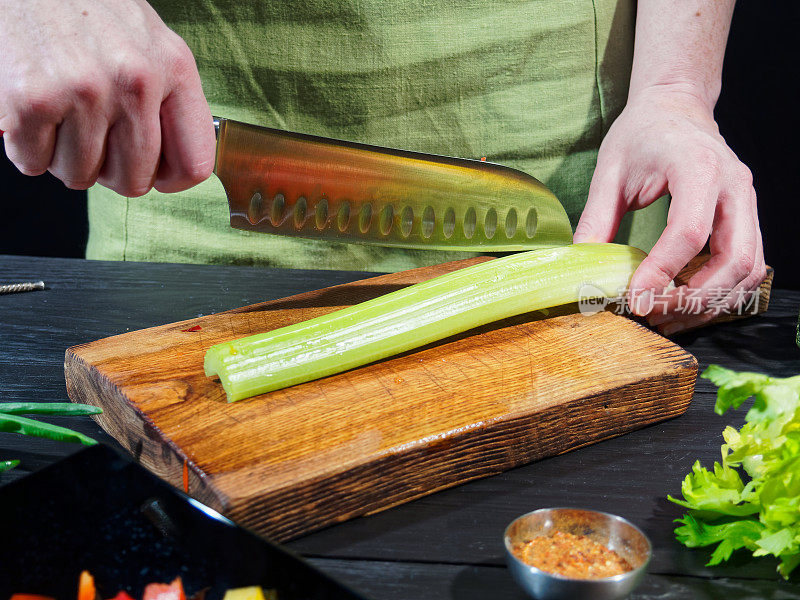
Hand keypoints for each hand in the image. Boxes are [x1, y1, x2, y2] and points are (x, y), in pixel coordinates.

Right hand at [0, 0, 214, 195]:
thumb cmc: (89, 10)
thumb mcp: (149, 42)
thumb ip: (168, 98)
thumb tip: (174, 161)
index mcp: (174, 68)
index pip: (194, 164)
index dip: (170, 180)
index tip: (154, 171)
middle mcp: (135, 81)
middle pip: (134, 181)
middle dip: (112, 171)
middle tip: (95, 138)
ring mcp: (84, 91)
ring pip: (81, 176)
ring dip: (67, 158)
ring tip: (62, 117)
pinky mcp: (32, 100)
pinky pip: (34, 163)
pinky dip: (27, 149)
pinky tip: (33, 116)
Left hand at [574, 85, 765, 334]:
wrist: (675, 108)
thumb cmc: (642, 134)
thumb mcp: (609, 170)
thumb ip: (596, 218)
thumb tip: (580, 267)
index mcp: (698, 167)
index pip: (688, 230)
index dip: (663, 271)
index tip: (636, 299)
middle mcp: (734, 187)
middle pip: (733, 259)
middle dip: (693, 298)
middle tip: (651, 314)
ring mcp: (747, 204)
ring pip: (748, 270)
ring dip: (710, 303)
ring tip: (665, 318)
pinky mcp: (747, 219)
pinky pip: (747, 267)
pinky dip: (720, 294)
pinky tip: (684, 304)